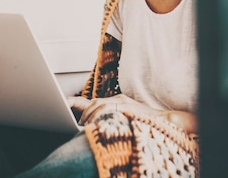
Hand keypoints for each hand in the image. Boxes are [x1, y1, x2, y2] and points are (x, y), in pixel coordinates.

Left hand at [67, 95, 196, 133]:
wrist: (164, 122)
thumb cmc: (144, 125)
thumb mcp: (125, 121)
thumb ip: (111, 120)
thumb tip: (93, 128)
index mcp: (116, 101)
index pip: (93, 101)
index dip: (76, 102)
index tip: (62, 103)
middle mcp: (118, 99)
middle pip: (93, 101)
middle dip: (80, 110)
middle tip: (76, 123)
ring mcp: (122, 102)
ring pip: (98, 105)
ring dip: (89, 116)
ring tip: (84, 126)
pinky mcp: (126, 107)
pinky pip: (108, 109)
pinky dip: (99, 115)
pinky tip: (95, 123)